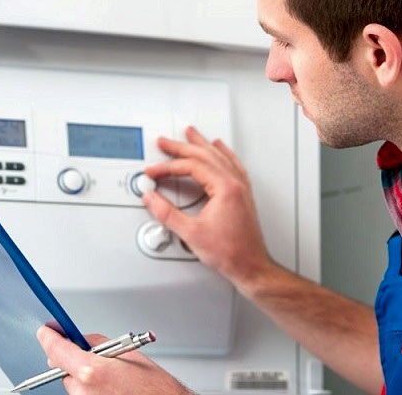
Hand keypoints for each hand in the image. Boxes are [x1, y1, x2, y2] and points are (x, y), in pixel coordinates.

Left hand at [36, 326, 194, 394]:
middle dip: (75, 360)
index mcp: (90, 371)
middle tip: (97, 357)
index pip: (57, 349)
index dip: (49, 337)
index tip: (45, 331)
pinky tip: (112, 388)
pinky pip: (83, 394)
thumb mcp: (127, 353)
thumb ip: (97, 343)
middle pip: (64, 369)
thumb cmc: (155, 387)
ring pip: (74, 384)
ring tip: (113, 378)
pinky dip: (92, 389)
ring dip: (85, 377)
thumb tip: (80, 340)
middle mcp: (83, 391)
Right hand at [142, 126, 271, 283]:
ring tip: (191, 134)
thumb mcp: (191, 233)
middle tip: (165, 142)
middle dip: (182, 147)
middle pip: (205, 155)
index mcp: (225, 188)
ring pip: (220, 156)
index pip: (192, 167)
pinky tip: (220, 149)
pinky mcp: (243, 195)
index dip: (168, 167)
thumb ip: (167, 213)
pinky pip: (233, 164)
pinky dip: (223, 153)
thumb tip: (151, 199)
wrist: (250, 266)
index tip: (154, 172)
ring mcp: (241, 188)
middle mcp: (236, 184)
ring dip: (202, 144)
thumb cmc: (230, 253)